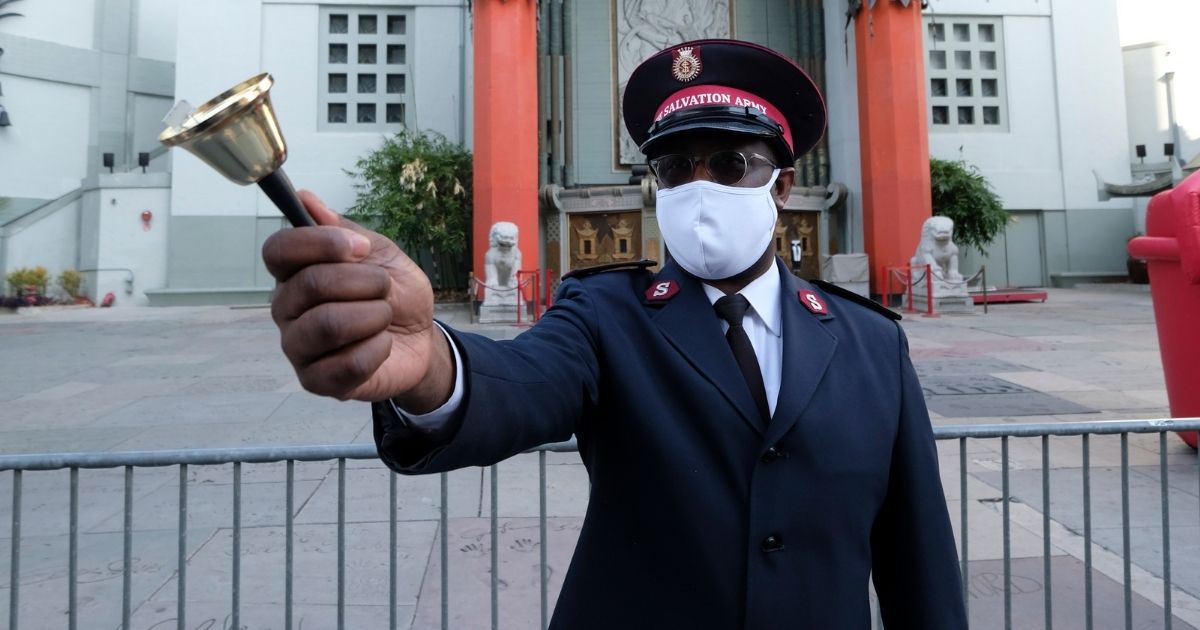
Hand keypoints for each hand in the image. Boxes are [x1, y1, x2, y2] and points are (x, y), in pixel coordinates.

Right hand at [262, 191, 453, 406]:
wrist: (420, 337)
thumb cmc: (393, 293)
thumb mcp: (380, 253)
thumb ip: (344, 228)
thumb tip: (306, 198)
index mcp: (295, 273)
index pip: (278, 250)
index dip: (320, 243)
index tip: (360, 248)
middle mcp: (287, 309)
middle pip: (310, 284)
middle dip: (364, 282)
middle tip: (384, 288)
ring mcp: (298, 347)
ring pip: (327, 325)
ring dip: (372, 316)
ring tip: (384, 316)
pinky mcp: (316, 381)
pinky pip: (346, 364)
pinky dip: (377, 349)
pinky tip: (383, 344)